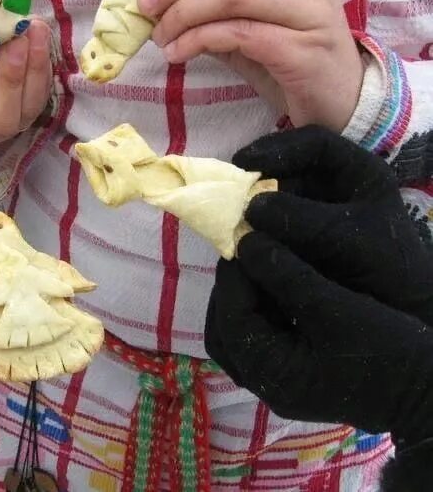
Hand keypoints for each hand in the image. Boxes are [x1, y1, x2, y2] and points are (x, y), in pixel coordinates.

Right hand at [0, 20, 51, 150]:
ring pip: (29, 108)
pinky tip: (40, 36)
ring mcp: (14, 126)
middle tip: (16, 37)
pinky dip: (44, 64)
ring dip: (35, 66)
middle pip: (3, 120)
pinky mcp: (34, 111)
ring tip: (34, 28)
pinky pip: (43, 93)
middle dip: (11, 76)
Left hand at [122, 0, 362, 130]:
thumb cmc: (290, 65)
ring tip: (159, 39)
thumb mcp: (246, 34)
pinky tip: (177, 54)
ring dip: (182, 15)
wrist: (341, 107)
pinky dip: (198, 41)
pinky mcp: (301, 49)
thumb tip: (156, 6)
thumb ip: (212, 15)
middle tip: (144, 6)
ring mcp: (308, 11)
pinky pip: (237, 34)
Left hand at [205, 232, 432, 447]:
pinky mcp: (297, 377)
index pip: (232, 320)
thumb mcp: (336, 309)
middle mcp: (268, 386)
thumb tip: (246, 242)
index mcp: (272, 376)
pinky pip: (263, 341)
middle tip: (244, 254)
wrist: (432, 396)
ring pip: (242, 337)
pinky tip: (277, 284)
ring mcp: (282, 384)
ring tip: (258, 263)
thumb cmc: (389, 354)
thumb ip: (287, 276)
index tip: (241, 241)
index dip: (233, 277)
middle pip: (226, 333)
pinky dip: (263, 312)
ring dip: (244, 301)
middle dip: (230, 292)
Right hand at [233, 126, 432, 323]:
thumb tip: (249, 206)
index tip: (244, 163)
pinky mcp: (302, 237)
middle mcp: (337, 187)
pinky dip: (255, 227)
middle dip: (257, 177)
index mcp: (359, 173)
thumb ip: (300, 219)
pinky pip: (274, 223)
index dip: (277, 147)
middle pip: (289, 167)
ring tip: (230, 214)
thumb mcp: (347, 238)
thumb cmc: (386, 269)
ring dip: (253, 203)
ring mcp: (318, 212)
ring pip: (277, 195)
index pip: (314, 143)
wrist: (400, 313)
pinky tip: (241, 236)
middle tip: (229, 189)